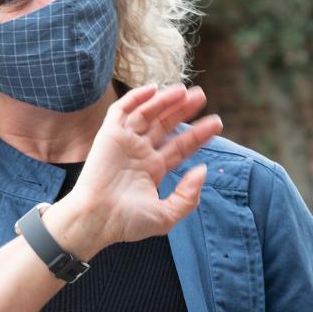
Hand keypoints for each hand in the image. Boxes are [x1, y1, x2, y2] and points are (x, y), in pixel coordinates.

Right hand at [47, 85, 222, 257]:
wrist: (96, 220)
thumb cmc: (127, 223)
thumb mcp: (166, 215)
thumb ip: (188, 196)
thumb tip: (202, 169)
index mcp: (153, 169)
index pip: (180, 146)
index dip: (198, 134)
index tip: (217, 122)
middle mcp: (140, 153)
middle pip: (165, 125)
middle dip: (183, 110)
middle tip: (201, 96)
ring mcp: (124, 142)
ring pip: (147, 114)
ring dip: (165, 101)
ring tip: (185, 91)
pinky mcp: (108, 135)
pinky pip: (121, 111)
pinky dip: (136, 98)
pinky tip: (154, 89)